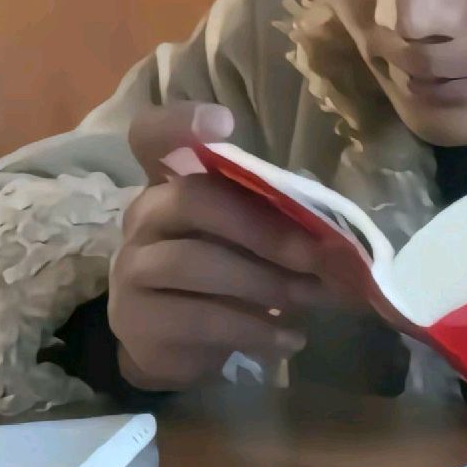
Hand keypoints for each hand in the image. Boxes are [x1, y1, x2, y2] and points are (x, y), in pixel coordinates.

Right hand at [109, 101, 332, 390]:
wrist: (168, 344)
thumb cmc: (217, 271)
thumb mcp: (241, 237)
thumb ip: (269, 216)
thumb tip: (333, 228)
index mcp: (169, 182)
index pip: (152, 136)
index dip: (180, 122)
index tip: (224, 122)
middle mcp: (144, 216)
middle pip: (194, 200)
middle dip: (264, 227)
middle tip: (316, 255)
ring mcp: (133, 269)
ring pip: (196, 262)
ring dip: (265, 282)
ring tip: (311, 297)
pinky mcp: (139, 322)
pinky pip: (202, 319)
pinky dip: (255, 329)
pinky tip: (290, 337)